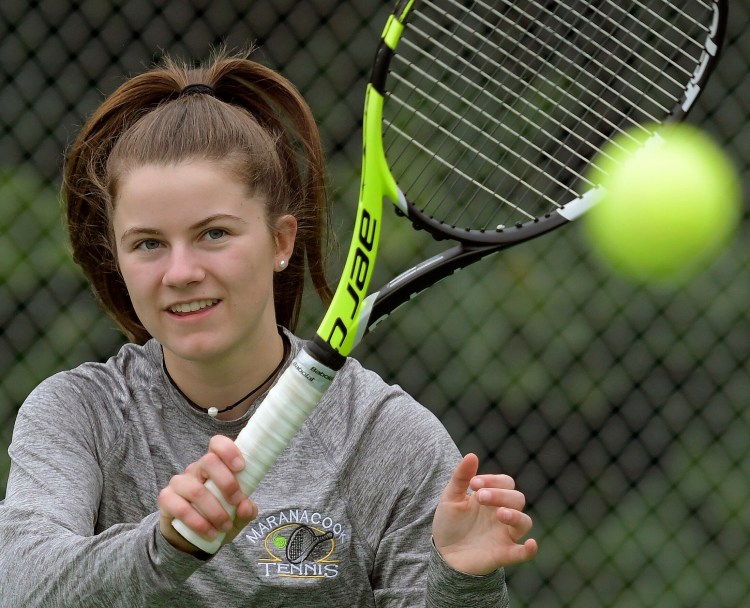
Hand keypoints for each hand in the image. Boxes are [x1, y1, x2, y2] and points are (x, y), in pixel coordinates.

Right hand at [158, 435, 257, 554]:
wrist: (190, 538)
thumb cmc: (218, 517)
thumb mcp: (237, 515)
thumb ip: (246, 510)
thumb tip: (246, 506)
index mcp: (214, 465)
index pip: (217, 444)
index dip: (229, 450)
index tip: (241, 467)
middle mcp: (195, 470)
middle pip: (209, 462)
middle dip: (227, 483)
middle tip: (237, 502)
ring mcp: (179, 483)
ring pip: (196, 490)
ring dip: (215, 511)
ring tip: (225, 526)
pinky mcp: (166, 500)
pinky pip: (181, 508)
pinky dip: (199, 523)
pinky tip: (210, 533)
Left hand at [432, 453, 537, 574]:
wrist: (442, 553)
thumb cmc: (450, 523)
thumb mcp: (451, 497)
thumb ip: (461, 477)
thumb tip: (472, 455)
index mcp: (492, 498)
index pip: (505, 482)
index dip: (493, 480)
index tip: (473, 484)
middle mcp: (502, 514)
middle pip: (517, 498)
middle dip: (500, 495)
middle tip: (480, 497)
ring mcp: (504, 534)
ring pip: (524, 522)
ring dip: (515, 515)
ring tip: (500, 514)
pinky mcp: (503, 554)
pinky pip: (522, 553)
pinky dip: (529, 550)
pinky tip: (531, 544)